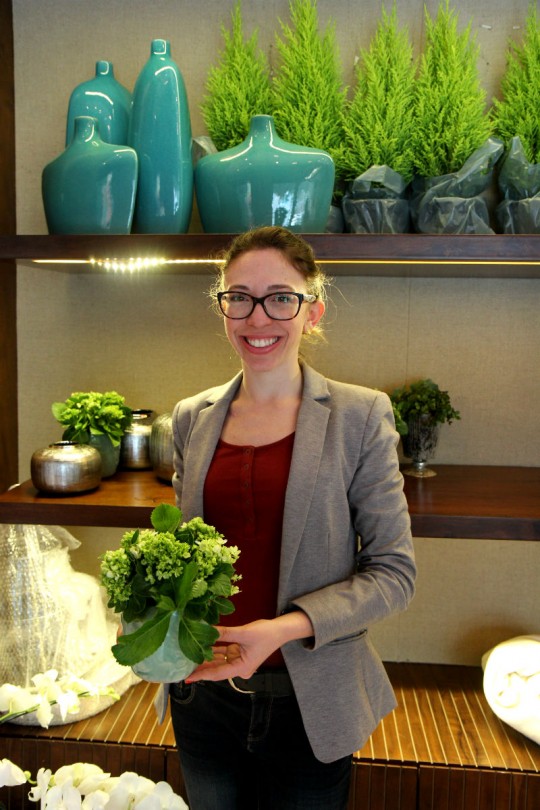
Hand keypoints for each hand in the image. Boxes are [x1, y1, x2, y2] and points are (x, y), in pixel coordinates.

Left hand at [185, 612, 313, 682]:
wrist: (280, 630)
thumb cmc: (265, 634)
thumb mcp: (243, 633)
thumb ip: (224, 633)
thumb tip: (207, 629)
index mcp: (241, 668)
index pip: (217, 673)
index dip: (202, 675)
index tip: (187, 677)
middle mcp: (239, 667)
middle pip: (216, 668)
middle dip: (201, 667)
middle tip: (183, 667)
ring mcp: (238, 660)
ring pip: (218, 660)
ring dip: (206, 658)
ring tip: (188, 657)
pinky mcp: (238, 652)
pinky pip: (223, 652)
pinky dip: (213, 650)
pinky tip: (201, 647)